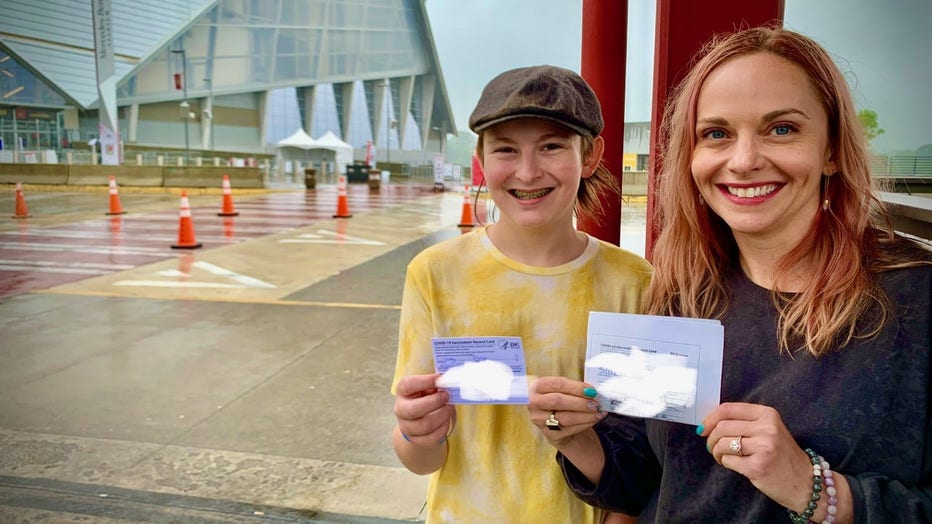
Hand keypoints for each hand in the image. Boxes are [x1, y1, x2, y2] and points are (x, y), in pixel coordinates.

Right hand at [393, 373, 455, 445]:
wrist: (418, 420)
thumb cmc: (425, 398)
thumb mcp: (427, 387)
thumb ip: (434, 384)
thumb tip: (447, 382)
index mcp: (402, 392)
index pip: (408, 385)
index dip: (425, 381)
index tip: (440, 378)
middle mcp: (400, 409)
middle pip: (414, 410)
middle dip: (434, 402)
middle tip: (446, 396)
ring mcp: (406, 427)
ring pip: (425, 425)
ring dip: (442, 415)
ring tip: (449, 408)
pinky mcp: (416, 440)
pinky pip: (432, 437)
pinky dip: (443, 428)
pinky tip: (446, 420)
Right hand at [528, 376, 605, 447]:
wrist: (554, 422)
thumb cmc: (561, 401)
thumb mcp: (562, 391)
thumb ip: (574, 389)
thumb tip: (593, 392)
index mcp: (537, 386)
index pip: (557, 384)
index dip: (576, 387)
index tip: (591, 390)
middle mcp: (534, 403)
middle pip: (558, 401)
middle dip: (580, 402)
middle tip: (595, 403)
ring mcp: (540, 420)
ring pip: (566, 417)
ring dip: (586, 415)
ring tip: (598, 412)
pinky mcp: (549, 434)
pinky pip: (571, 429)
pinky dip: (586, 424)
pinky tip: (594, 419)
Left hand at [699, 402, 818, 510]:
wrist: (805, 482)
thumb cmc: (782, 455)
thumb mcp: (769, 430)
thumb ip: (745, 422)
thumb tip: (709, 422)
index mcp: (767, 414)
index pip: (728, 409)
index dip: (710, 418)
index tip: (703, 428)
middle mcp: (767, 428)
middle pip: (722, 426)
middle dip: (710, 438)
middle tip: (711, 447)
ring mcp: (764, 447)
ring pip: (722, 443)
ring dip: (716, 452)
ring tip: (721, 457)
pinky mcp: (758, 466)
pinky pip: (728, 460)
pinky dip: (725, 463)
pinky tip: (731, 465)